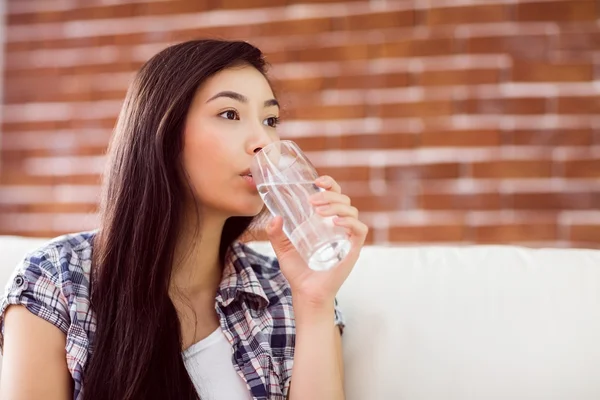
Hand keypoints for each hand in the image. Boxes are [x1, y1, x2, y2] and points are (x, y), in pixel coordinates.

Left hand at [265, 175, 368, 306]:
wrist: (306, 293)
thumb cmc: (298, 271)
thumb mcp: (283, 248)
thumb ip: (276, 233)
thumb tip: (274, 217)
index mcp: (326, 221)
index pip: (334, 195)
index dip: (329, 184)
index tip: (316, 181)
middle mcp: (339, 226)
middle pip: (344, 199)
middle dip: (329, 195)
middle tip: (312, 201)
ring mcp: (347, 237)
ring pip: (352, 210)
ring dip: (336, 205)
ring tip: (319, 211)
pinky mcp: (353, 249)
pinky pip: (359, 229)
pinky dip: (349, 222)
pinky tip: (335, 222)